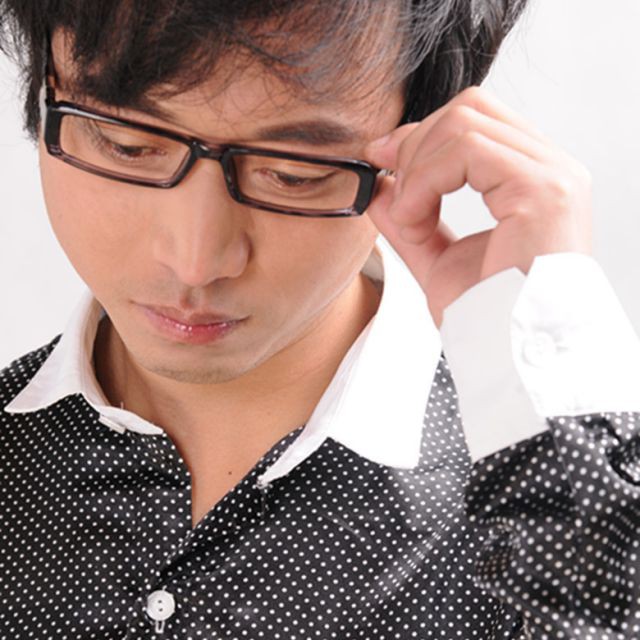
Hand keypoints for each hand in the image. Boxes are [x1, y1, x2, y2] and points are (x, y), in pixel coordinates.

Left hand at [364, 87, 592, 327]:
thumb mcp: (437, 259)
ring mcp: (552, 177)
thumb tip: (381, 186)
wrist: (508, 356)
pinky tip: (416, 220)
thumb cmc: (487, 317)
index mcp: (533, 182)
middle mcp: (551, 170)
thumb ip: (412, 219)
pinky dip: (424, 182)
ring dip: (416, 170)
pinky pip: (465, 151)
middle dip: (414, 144)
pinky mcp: (542, 191)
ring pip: (463, 123)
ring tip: (410, 221)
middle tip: (392, 188)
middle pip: (469, 109)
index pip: (475, 121)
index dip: (420, 134)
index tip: (381, 160)